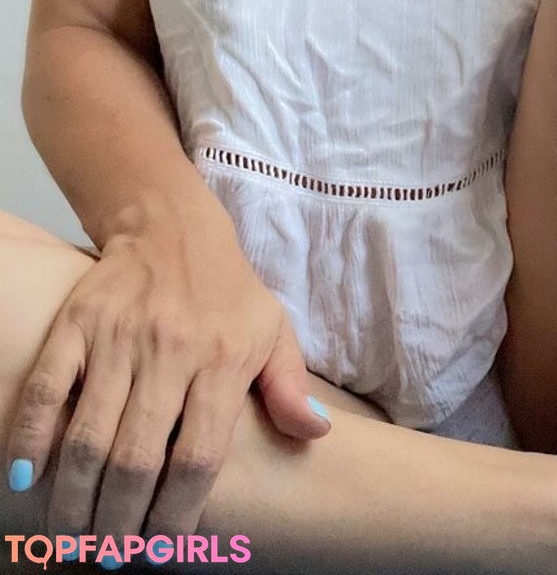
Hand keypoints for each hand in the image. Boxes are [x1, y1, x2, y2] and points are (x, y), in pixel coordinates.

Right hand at [5, 211, 328, 544]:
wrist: (172, 225)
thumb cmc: (228, 291)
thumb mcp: (273, 329)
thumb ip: (289, 386)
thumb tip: (317, 434)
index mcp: (223, 358)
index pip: (198, 457)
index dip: (176, 516)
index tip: (163, 552)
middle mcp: (171, 349)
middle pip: (136, 458)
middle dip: (119, 522)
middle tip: (109, 557)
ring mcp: (120, 336)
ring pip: (88, 435)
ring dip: (74, 499)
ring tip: (71, 538)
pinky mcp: (78, 322)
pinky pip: (48, 390)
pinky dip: (31, 440)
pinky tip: (25, 483)